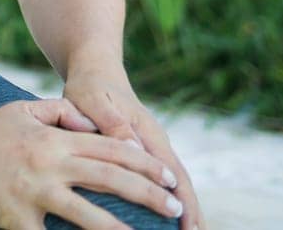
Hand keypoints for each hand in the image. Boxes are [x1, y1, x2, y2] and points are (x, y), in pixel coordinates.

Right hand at [0, 98, 183, 229]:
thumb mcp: (23, 110)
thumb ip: (59, 113)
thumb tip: (87, 121)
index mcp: (57, 139)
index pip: (111, 149)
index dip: (143, 163)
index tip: (167, 177)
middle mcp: (53, 164)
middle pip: (111, 180)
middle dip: (148, 194)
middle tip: (174, 207)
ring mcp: (37, 193)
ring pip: (90, 215)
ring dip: (123, 229)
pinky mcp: (19, 219)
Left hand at [62, 64, 205, 229]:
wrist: (96, 69)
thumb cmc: (90, 85)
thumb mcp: (94, 99)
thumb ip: (113, 124)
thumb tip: (136, 152)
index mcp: (148, 133)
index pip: (172, 174)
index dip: (182, 202)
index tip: (188, 227)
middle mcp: (156, 142)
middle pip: (181, 182)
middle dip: (192, 211)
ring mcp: (152, 147)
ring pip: (175, 182)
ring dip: (185, 208)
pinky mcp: (143, 151)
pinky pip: (161, 179)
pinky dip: (170, 199)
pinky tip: (167, 218)